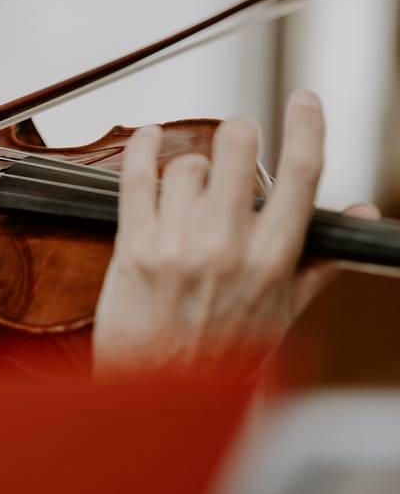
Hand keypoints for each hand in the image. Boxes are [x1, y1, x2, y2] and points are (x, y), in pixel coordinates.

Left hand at [93, 90, 377, 378]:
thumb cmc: (221, 355)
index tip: (304, 100)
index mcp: (273, 261)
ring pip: (186, 165)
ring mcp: (178, 246)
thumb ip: (320, 259)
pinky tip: (145, 137)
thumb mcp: (282, 313)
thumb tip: (360, 212)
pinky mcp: (133, 248)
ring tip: (185, 200)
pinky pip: (136, 177)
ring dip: (187, 172)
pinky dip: (141, 147)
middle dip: (237, 137)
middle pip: (237, 149)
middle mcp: (228, 247)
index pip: (302, 175)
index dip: (307, 126)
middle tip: (233, 144)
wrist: (156, 394)